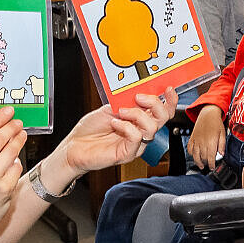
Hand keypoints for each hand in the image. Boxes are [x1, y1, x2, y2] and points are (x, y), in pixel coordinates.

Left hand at [59, 89, 176, 174]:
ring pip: (151, 127)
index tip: (167, 89)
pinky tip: (115, 124)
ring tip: (121, 112)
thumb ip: (126, 101)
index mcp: (138, 120)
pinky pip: (136, 138)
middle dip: (154, 104)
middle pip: (163, 118)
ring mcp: (136, 144)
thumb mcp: (109, 108)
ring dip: (136, 115)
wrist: (74, 146)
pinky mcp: (128, 153)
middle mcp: (140, 131)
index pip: (162, 111)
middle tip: (138, 97)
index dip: (169, 100)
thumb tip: (139, 92)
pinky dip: (126, 127)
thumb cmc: (90, 129)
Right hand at [187, 107, 224, 170]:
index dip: (211, 164)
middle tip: (209, 166)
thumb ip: (222, 145)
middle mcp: (203, 142)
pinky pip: (189, 148)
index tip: (213, 167)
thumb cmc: (216, 123)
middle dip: (206, 164)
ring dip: (198, 162)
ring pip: (195, 155)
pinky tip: (194, 156)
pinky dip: (191, 153)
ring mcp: (196, 140)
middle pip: (202, 157)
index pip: (210, 157)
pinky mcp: (192, 138)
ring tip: (201, 165)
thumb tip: (221, 154)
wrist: (208, 113)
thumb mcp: (223, 134)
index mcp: (211, 141)